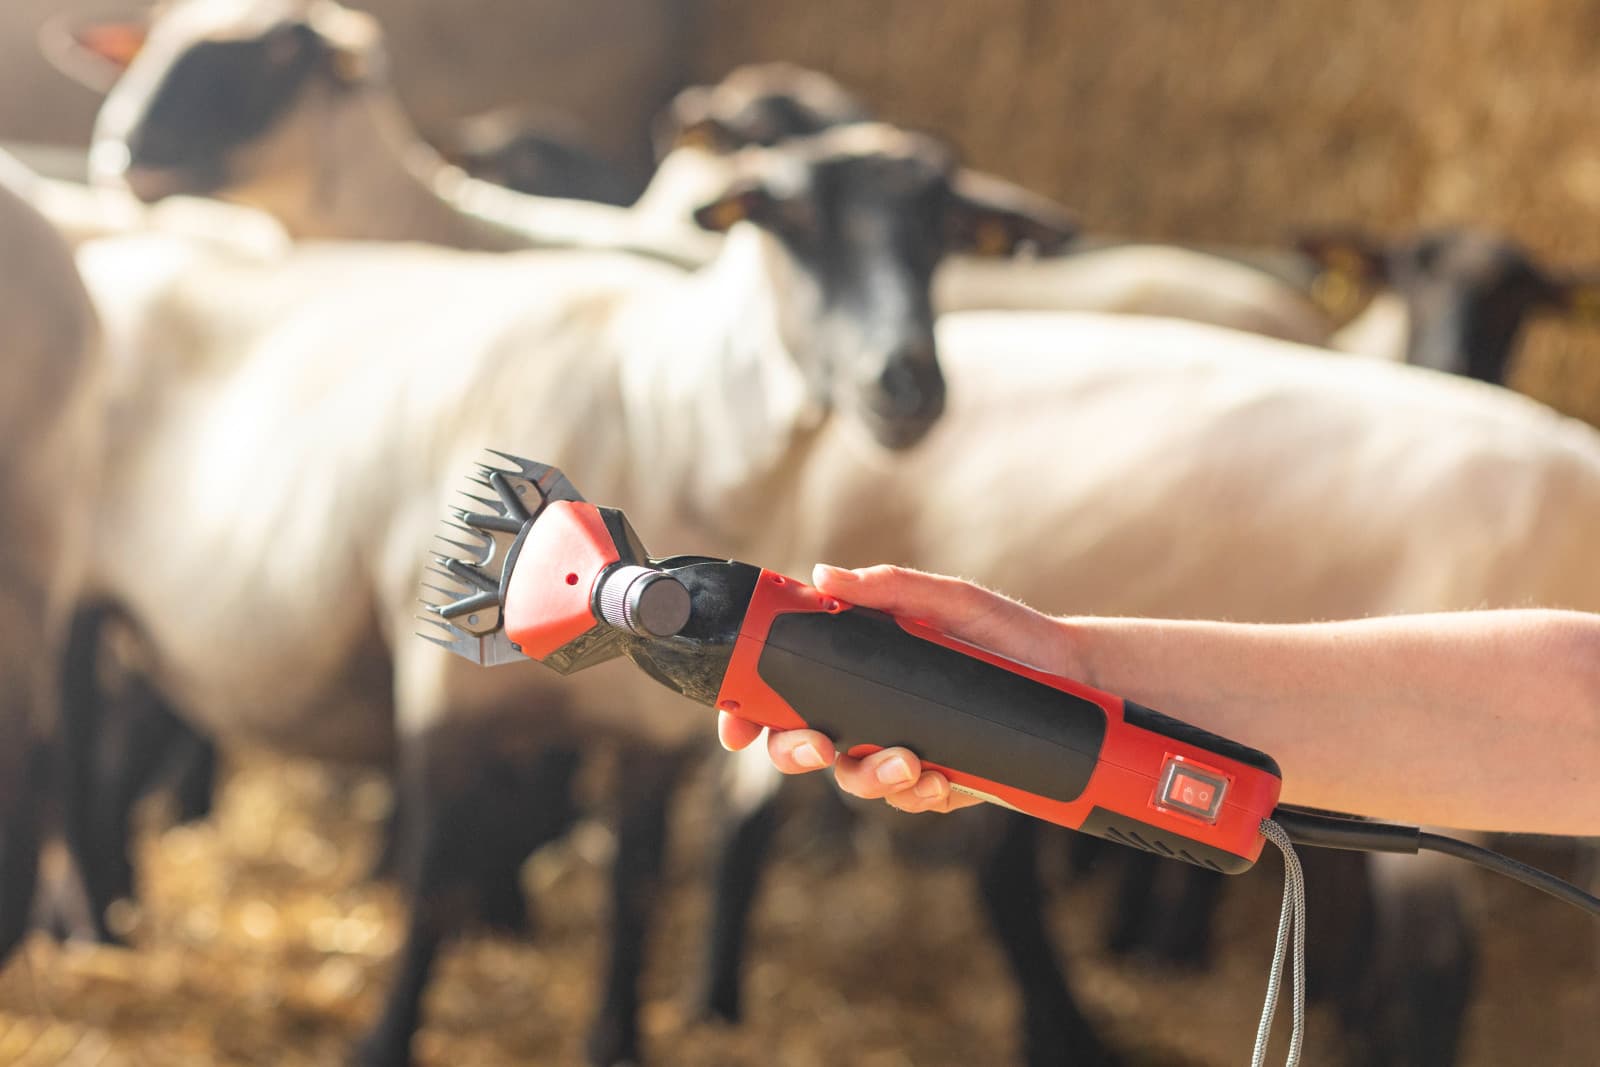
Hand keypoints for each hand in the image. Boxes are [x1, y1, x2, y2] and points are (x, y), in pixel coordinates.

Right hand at [717, 563, 1078, 813]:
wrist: (1070, 677)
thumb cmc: (1001, 631)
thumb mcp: (945, 599)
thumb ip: (885, 588)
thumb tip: (822, 577)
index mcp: (853, 663)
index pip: (781, 687)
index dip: (748, 708)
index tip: (736, 722)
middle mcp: (866, 709)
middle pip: (799, 743)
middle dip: (792, 752)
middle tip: (816, 743)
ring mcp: (897, 747)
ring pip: (850, 779)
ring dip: (867, 775)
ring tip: (906, 760)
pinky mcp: (936, 779)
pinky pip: (907, 800)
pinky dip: (918, 793)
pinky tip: (941, 778)